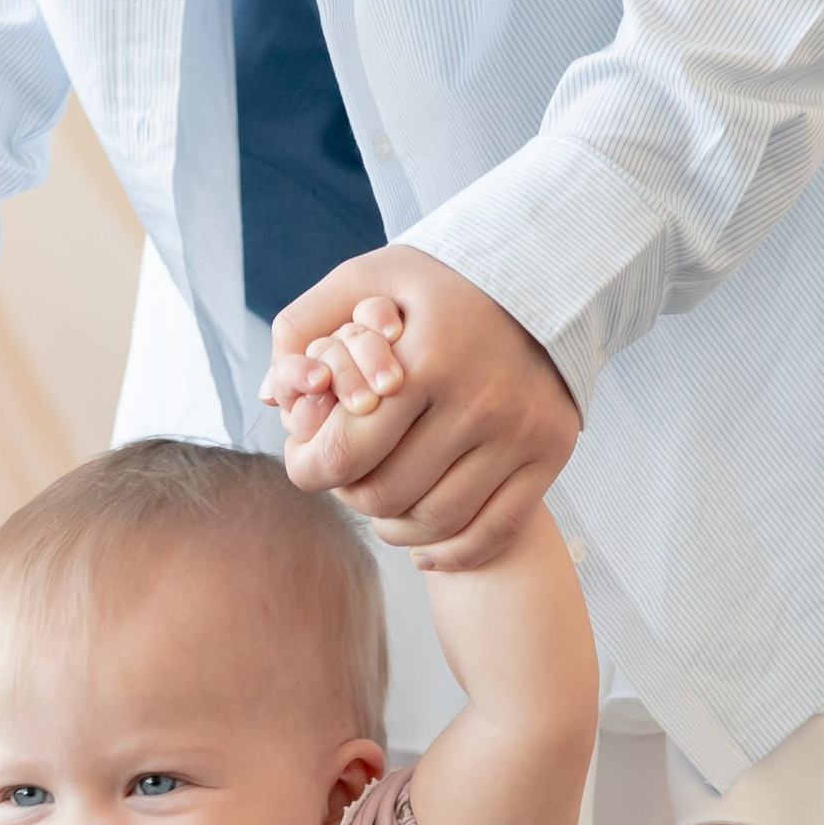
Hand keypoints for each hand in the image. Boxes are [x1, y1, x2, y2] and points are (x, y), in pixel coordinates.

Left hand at [265, 247, 579, 562]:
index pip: (345, 454)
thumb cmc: (440, 282)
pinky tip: (424, 544)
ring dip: (395, 525)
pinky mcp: (551, 451)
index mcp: (425, 360)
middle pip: (384, 495)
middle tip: (347, 473)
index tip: (305, 459)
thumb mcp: (366, 277)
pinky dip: (451, 551)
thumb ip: (305, 326)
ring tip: (383, 503)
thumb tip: (273, 398)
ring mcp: (519, 431)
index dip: (309, 468)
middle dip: (349, 492)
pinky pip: (493, 532)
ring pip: (434, 521)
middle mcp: (477, 401)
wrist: (542, 273)